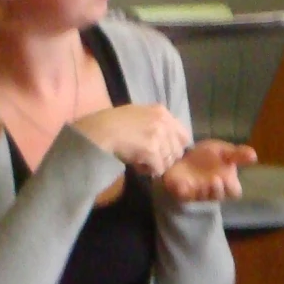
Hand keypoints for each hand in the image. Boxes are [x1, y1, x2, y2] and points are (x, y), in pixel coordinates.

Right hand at [72, 104, 191, 177]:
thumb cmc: (113, 122)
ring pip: (169, 160)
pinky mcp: (151, 150)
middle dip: (166, 158)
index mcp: (162, 112)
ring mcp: (159, 136)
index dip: (175, 147)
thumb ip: (155, 123)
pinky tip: (139, 167)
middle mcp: (164, 122)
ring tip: (143, 164)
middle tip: (152, 161)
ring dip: (157, 165)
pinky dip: (150, 171)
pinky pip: (159, 168)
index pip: (184, 135)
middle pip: (178, 150)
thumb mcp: (138, 114)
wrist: (100, 131)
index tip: (166, 153)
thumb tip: (166, 139)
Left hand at [162, 139, 257, 202]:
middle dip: (217, 190)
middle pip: (219, 197)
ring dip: (202, 190)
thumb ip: (237, 154)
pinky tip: (185, 183)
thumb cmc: (208, 155)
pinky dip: (184, 191)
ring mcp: (197, 193)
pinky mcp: (182, 193)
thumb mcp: (223, 151)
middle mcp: (213, 191)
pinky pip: (184, 197)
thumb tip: (254, 156)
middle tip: (215, 179)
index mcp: (226, 182)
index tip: (228, 178)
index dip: (231, 188)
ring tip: (199, 180)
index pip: (234, 192)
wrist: (184, 154)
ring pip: (202, 198)